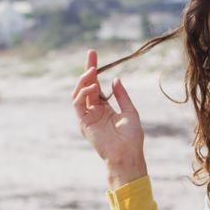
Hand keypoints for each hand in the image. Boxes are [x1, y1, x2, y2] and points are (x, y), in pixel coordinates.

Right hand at [71, 50, 146, 186]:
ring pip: (78, 93)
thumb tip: (115, 79)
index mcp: (104, 108)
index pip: (96, 85)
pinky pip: (78, 105)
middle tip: (92, 55)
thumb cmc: (132, 137)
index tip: (93, 54)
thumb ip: (122, 96)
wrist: (128, 154)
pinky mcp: (83, 123)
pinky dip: (82, 94)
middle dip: (87, 69)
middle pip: (86, 86)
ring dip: (84, 81)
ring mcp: (87, 116)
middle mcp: (94, 111)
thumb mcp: (130, 111)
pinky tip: (92, 88)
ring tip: (92, 71)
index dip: (94, 70)